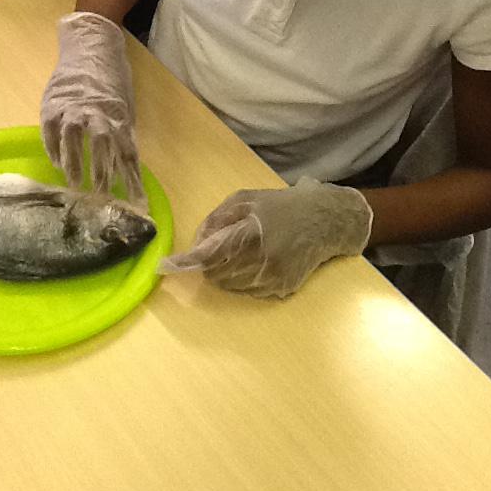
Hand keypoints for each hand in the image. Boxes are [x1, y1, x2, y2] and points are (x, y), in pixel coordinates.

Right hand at [41, 12, 144, 200]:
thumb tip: (127, 166)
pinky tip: (55, 165)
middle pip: (102, 147)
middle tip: (102, 197)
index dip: (132, 179)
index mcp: (118, 116)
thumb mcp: (125, 106)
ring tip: (75, 185)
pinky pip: (51, 131)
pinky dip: (53, 149)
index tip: (137, 202)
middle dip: (103, 174)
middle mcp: (97, 113)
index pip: (128, 153)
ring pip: (74, 140)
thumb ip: (123, 134)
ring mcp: (73, 108)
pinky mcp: (53, 105)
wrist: (90, 46)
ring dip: (75, 164)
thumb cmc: (112, 79)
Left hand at [159, 177, 372, 296]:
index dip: (186, 262)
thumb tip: (196, 244)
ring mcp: (273, 280)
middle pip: (216, 275)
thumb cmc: (282, 206)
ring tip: (242, 249)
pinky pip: (248, 291)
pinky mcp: (282, 290)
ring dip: (225, 272)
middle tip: (218, 244)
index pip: (209, 256)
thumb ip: (217, 220)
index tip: (165, 266)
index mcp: (252, 235)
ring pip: (229, 286)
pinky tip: (258, 260)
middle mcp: (263, 262)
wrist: (326, 221)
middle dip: (208, 263)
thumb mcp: (245, 200)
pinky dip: (242, 279)